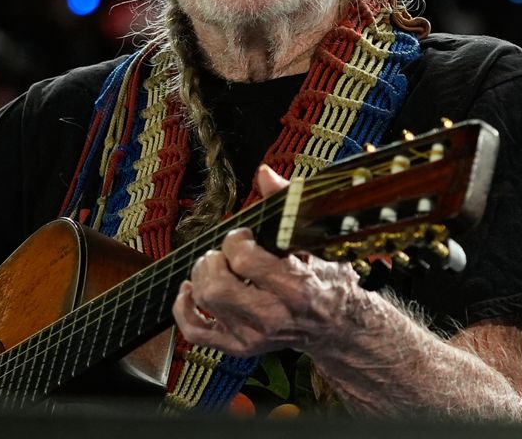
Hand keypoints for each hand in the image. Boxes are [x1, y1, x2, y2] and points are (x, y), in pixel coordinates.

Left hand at [171, 165, 366, 357]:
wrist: (338, 327)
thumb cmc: (327, 280)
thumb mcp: (316, 241)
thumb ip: (289, 205)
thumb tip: (264, 174)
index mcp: (296, 288)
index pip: (245, 260)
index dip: (237, 240)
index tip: (244, 235)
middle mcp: (273, 317)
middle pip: (217, 287)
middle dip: (213, 259)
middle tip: (224, 251)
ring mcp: (254, 336)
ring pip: (204, 303)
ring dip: (200, 275)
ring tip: (215, 264)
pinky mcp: (240, 347)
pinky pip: (195, 332)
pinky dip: (183, 308)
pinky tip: (190, 288)